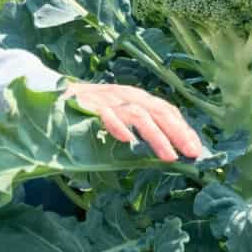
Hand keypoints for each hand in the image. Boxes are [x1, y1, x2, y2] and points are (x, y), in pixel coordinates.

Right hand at [62, 82, 202, 161]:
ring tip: (168, 156)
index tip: (197, 149)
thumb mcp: (118, 119)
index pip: (166, 110)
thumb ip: (136, 130)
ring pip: (138, 114)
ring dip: (156, 136)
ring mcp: (107, 98)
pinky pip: (106, 113)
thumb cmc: (88, 112)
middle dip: (178, 133)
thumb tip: (164, 154)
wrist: (53, 95)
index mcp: (136, 98)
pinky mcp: (88, 104)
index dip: (184, 128)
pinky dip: (117, 125)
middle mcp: (126, 95)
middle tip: (191, 153)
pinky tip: (127, 141)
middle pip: (159, 111)